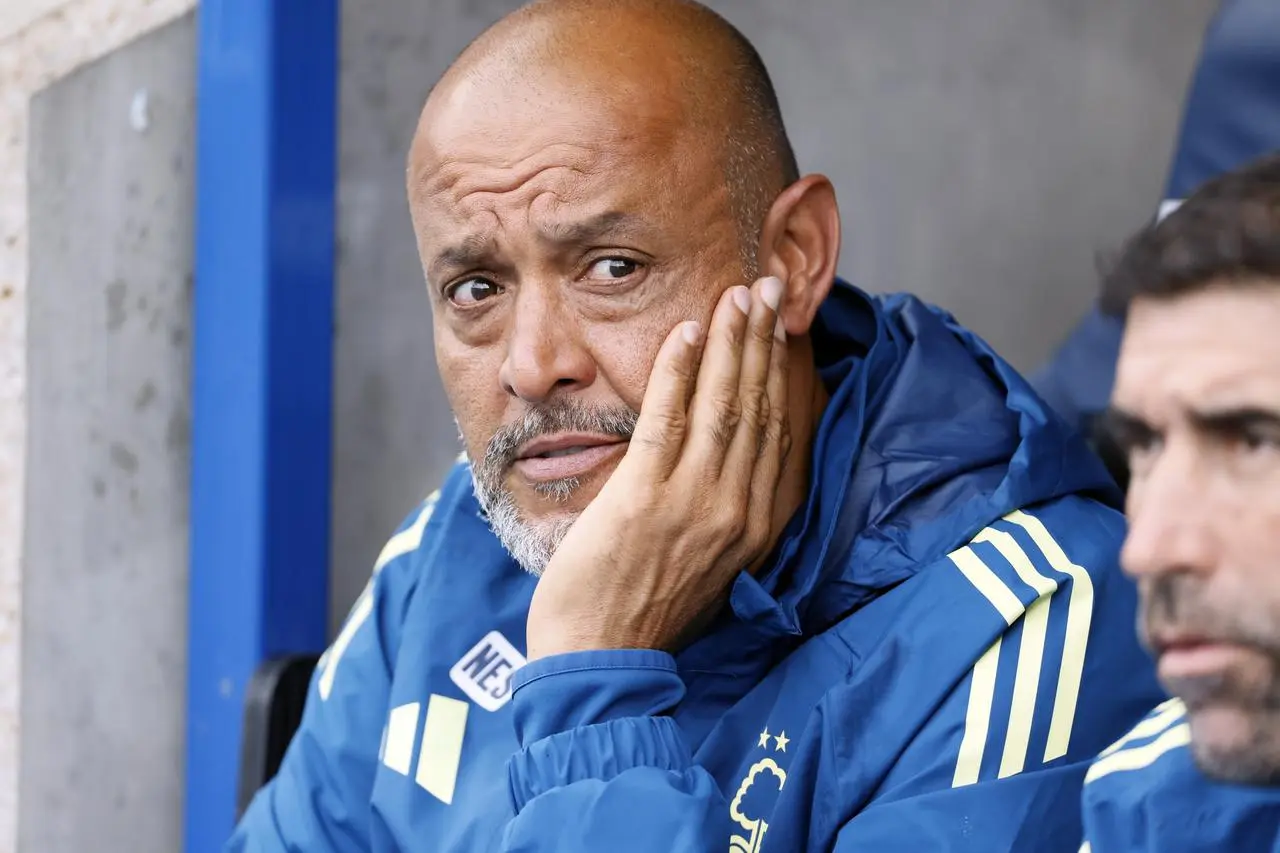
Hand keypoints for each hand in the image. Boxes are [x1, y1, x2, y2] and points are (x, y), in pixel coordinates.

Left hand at [526, 276, 790, 659]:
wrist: (601, 660)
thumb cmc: (645, 609)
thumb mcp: (709, 561)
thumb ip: (725, 510)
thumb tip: (729, 458)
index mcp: (757, 526)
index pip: (782, 432)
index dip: (786, 373)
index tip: (786, 327)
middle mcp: (738, 512)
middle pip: (760, 408)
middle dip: (766, 342)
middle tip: (770, 287)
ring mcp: (695, 504)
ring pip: (724, 406)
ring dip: (732, 343)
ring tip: (738, 295)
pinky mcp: (646, 499)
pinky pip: (670, 421)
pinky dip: (680, 371)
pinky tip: (687, 331)